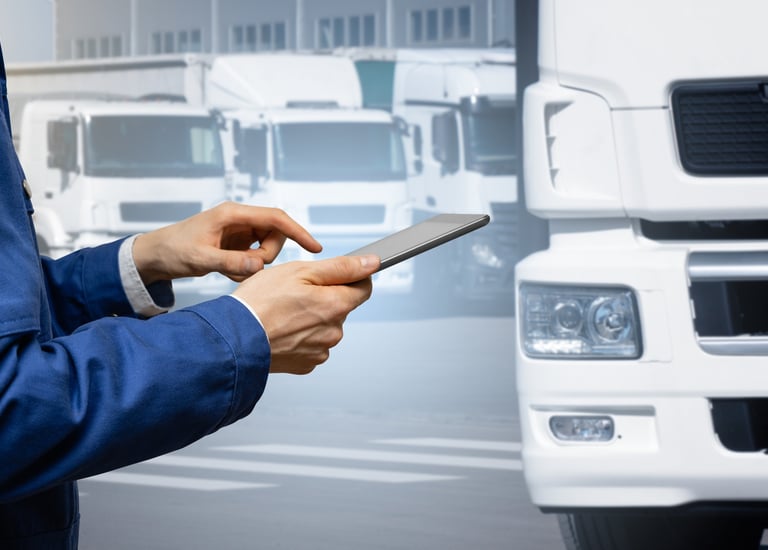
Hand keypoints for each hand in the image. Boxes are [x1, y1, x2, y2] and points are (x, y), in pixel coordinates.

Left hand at [132, 202, 321, 283]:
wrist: (155, 256)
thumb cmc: (173, 250)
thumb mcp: (201, 259)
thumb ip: (231, 262)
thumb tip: (259, 265)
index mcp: (233, 214)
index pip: (276, 218)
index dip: (298, 232)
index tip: (314, 247)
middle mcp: (239, 220)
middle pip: (274, 236)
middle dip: (266, 256)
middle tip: (245, 268)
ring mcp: (239, 232)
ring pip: (266, 249)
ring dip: (254, 264)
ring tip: (229, 271)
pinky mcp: (237, 244)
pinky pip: (255, 258)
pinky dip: (246, 269)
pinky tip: (227, 272)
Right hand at [232, 254, 379, 374]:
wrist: (233, 339)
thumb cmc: (260, 302)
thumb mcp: (300, 271)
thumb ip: (340, 267)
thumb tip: (371, 264)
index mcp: (336, 306)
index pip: (363, 288)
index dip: (351, 277)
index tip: (336, 274)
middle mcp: (334, 331)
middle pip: (340, 307)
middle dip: (324, 297)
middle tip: (294, 293)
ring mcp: (320, 350)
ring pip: (324, 326)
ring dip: (310, 318)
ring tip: (283, 312)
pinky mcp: (306, 363)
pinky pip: (311, 344)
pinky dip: (300, 336)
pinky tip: (282, 329)